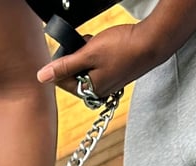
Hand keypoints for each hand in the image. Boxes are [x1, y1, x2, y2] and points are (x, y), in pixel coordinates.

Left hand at [37, 22, 161, 100]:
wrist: (154, 42)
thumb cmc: (123, 47)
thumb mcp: (88, 54)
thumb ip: (64, 66)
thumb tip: (41, 77)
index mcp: (90, 91)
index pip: (62, 80)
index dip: (64, 61)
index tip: (74, 48)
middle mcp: (99, 93)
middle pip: (75, 75)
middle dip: (77, 58)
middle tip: (87, 44)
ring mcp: (109, 85)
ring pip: (87, 69)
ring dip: (88, 55)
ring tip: (99, 45)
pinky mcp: (117, 76)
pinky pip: (100, 67)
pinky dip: (99, 57)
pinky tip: (108, 47)